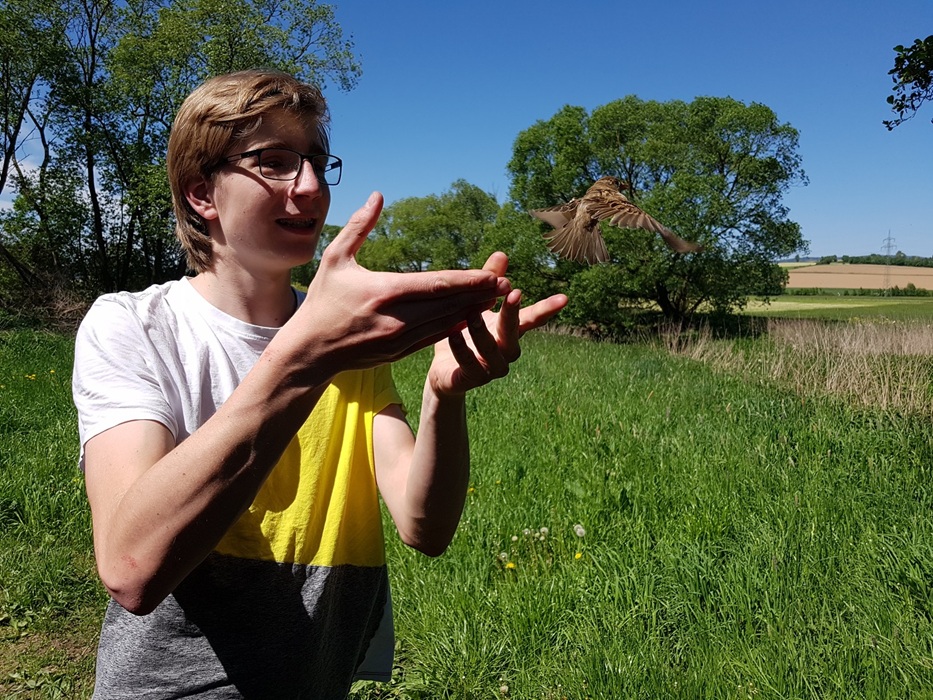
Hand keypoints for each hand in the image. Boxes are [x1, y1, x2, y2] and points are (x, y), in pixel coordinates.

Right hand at [291, 193, 511, 372]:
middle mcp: (397, 318)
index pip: (437, 284)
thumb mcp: (335, 259)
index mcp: (384, 291)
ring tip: (495, 298)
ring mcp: (400, 339)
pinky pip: (435, 338)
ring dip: (473, 311)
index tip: (491, 273)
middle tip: (506, 283)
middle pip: (449, 304)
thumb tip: (378, 195)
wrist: (310, 350)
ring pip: (446, 323)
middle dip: (479, 294)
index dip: (468, 280)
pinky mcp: (400, 353)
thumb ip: (359, 227)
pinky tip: (471, 317)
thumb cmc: (323, 300)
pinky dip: (455, 327)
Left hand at [427, 252, 567, 397]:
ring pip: (492, 350)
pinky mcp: (473, 380)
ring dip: (483, 333)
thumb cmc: (464, 333)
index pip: (532, 318)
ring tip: (472, 315)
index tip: (564, 298)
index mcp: (510, 331)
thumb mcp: (474, 304)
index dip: (547, 309)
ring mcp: (492, 368)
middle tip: (514, 293)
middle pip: (514, 332)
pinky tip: (454, 335)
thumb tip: (502, 253)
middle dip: (513, 313)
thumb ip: (488, 282)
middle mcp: (507, 350)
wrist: (445, 371)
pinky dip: (462, 350)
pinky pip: (470, 365)